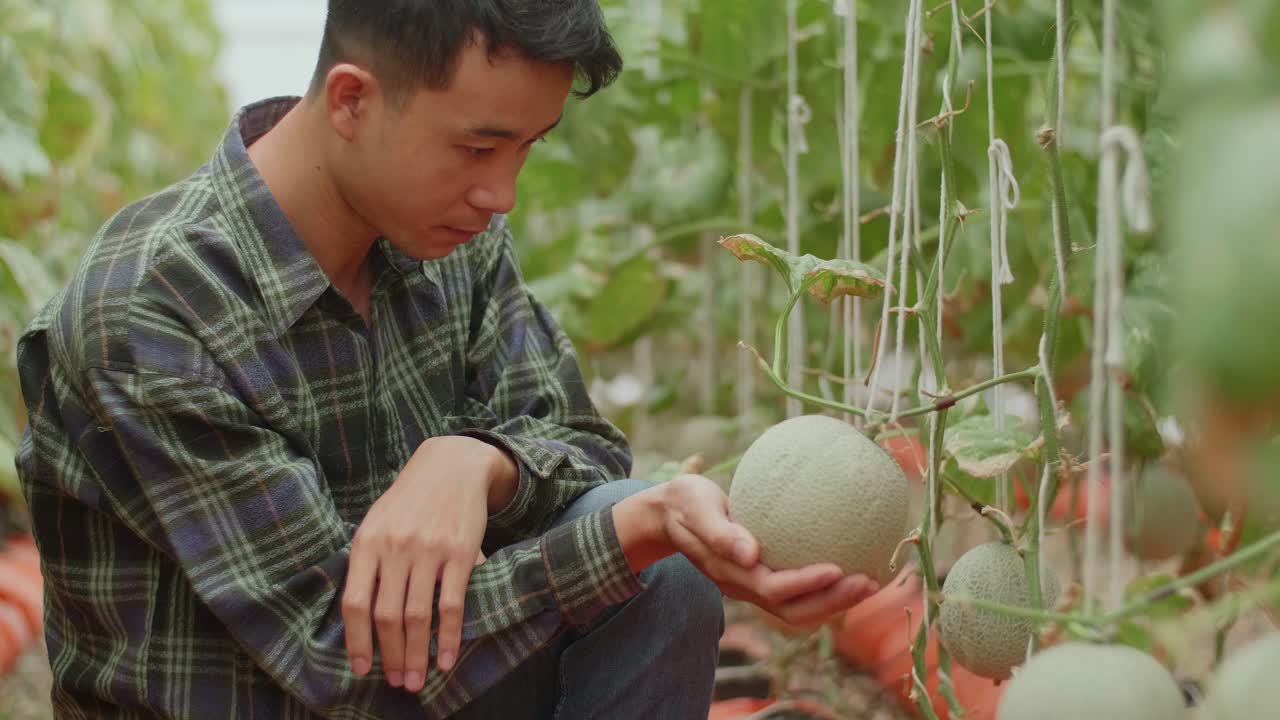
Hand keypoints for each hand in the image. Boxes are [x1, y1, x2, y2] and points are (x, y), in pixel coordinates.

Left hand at [342, 436, 502, 692]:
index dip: (356, 642)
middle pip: (387, 616)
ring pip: (418, 616)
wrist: (451, 465)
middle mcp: (395, 547)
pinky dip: (448, 638)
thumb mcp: (377, 522)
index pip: (355, 603)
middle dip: (390, 656)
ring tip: (416, 680)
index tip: (362, 669)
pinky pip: (451, 604)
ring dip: (415, 655)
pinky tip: (445, 660)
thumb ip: (368, 563)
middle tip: (396, 682)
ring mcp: (428, 550)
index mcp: (367, 542)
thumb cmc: (410, 500)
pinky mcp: (460, 552)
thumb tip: (361, 617)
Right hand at [654, 474, 878, 626]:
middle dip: (833, 602)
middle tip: (870, 582)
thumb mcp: (695, 508)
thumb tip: (751, 553)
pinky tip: (853, 564)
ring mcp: (752, 585)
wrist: (669, 514)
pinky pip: (798, 590)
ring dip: (835, 600)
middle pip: (792, 609)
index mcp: (729, 573)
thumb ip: (719, 532)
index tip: (838, 569)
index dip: (807, 584)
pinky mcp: (761, 576)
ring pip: (798, 607)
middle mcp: (743, 586)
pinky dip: (827, 587)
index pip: (773, 589)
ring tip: (871, 582)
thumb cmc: (685, 503)